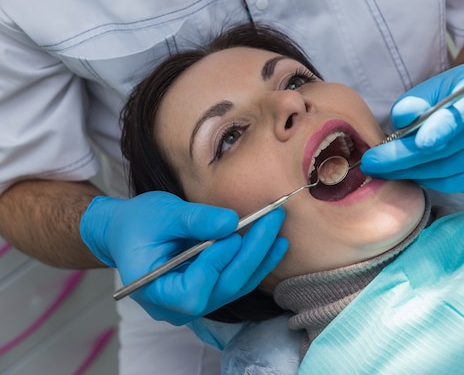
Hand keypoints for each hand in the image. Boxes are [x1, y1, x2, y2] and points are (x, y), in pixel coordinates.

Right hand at [80, 191, 286, 324]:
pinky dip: (256, 261)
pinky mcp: (209, 289)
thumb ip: (195, 219)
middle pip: (222, 288)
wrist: (128, 231)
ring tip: (278, 230)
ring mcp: (195, 301)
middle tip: (271, 221)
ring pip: (235, 286)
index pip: (192, 290)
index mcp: (154, 290)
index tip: (232, 233)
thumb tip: (231, 222)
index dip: (215, 264)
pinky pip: (236, 279)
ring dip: (260, 258)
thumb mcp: (161, 214)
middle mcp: (176, 306)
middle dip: (251, 254)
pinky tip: (274, 242)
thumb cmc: (137, 222)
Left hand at [360, 63, 463, 192]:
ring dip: (416, 173)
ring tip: (390, 169)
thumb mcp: (428, 89)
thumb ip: (412, 102)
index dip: (444, 129)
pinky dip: (435, 182)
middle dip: (406, 159)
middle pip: (451, 148)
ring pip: (453, 171)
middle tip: (374, 164)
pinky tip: (418, 174)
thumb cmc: (448, 96)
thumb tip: (403, 117)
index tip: (421, 144)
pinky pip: (462, 184)